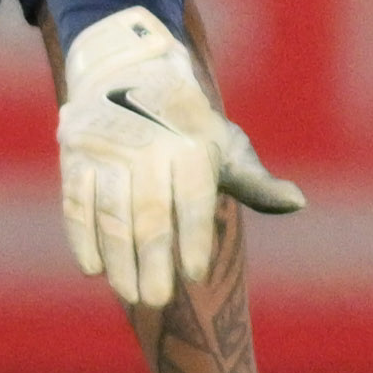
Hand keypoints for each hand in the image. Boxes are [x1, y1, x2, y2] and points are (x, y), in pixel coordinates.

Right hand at [56, 5, 305, 300]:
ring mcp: (107, 147)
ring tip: (130, 294)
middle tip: (156, 300)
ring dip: (119, 258)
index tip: (195, 274)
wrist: (126, 72)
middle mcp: (147, 142)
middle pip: (149, 212)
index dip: (194, 237)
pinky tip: (95, 269)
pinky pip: (77, 201)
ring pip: (111, 212)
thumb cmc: (186, 125)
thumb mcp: (225, 144)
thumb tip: (298, 202)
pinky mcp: (75, 154)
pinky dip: (83, 237)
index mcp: (191, 142)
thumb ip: (254, 181)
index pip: (193, 198)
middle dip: (152, 260)